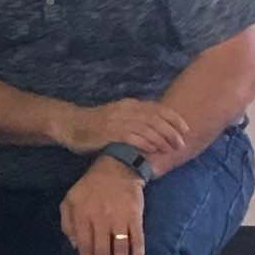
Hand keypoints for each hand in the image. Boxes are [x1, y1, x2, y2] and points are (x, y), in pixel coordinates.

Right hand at [59, 98, 189, 162]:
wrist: (69, 125)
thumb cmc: (95, 124)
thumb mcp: (118, 116)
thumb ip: (136, 119)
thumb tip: (159, 128)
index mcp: (129, 104)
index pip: (158, 109)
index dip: (175, 119)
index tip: (186, 130)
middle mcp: (125, 110)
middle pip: (156, 119)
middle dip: (171, 132)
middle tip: (181, 144)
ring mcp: (117, 121)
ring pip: (147, 128)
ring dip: (162, 139)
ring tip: (169, 149)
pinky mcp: (109, 133)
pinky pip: (133, 138)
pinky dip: (145, 144)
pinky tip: (152, 150)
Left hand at [60, 158, 146, 254]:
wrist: (116, 169)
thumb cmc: (90, 187)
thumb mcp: (70, 200)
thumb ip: (67, 223)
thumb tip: (75, 246)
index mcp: (82, 215)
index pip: (84, 246)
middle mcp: (100, 219)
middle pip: (101, 251)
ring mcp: (119, 218)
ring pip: (119, 249)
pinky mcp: (135, 217)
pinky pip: (137, 240)